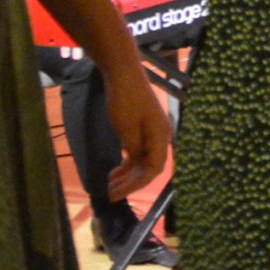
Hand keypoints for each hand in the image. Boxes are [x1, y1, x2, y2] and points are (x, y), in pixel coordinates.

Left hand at [102, 69, 172, 200]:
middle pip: (149, 167)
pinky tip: (114, 170)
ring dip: (127, 175)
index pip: (154, 168)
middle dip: (130, 182)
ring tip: (109, 185)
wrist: (123, 75)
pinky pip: (137, 152)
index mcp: (160, 136)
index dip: (137, 184)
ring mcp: (152, 132)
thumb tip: (137, 164)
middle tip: (110, 194)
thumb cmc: (125, 100)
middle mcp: (160, 136)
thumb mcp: (126, 127)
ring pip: (142, 161)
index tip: (117, 193)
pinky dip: (126, 164)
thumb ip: (134, 148)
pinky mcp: (142, 128)